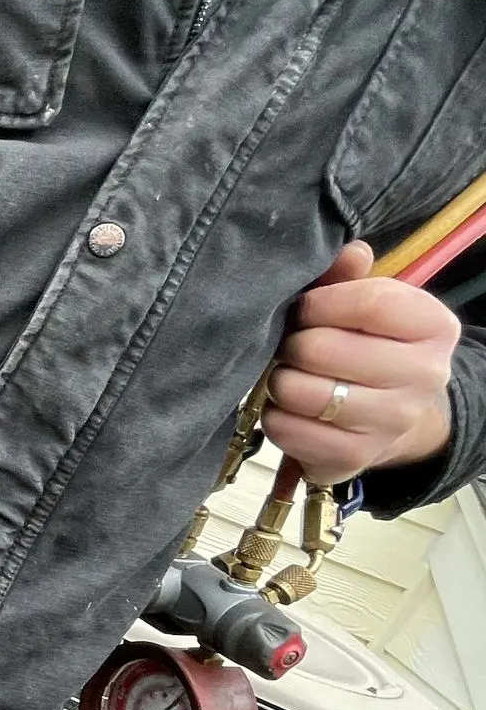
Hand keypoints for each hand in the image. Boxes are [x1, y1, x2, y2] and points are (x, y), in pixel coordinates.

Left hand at [263, 241, 460, 485]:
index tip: (305, 309)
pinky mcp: (354, 457)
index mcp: (434, 327)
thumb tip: (351, 252)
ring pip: (301, 391)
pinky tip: (289, 408)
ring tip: (289, 376)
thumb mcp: (366, 305)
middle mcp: (425, 376)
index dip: (319, 303)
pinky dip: (275, 416)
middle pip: (323, 349)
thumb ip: (348, 277)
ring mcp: (392, 422)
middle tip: (293, 348)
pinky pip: (287, 429)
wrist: (395, 418)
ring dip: (280, 381)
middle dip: (293, 344)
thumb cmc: (368, 347)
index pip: (369, 302)